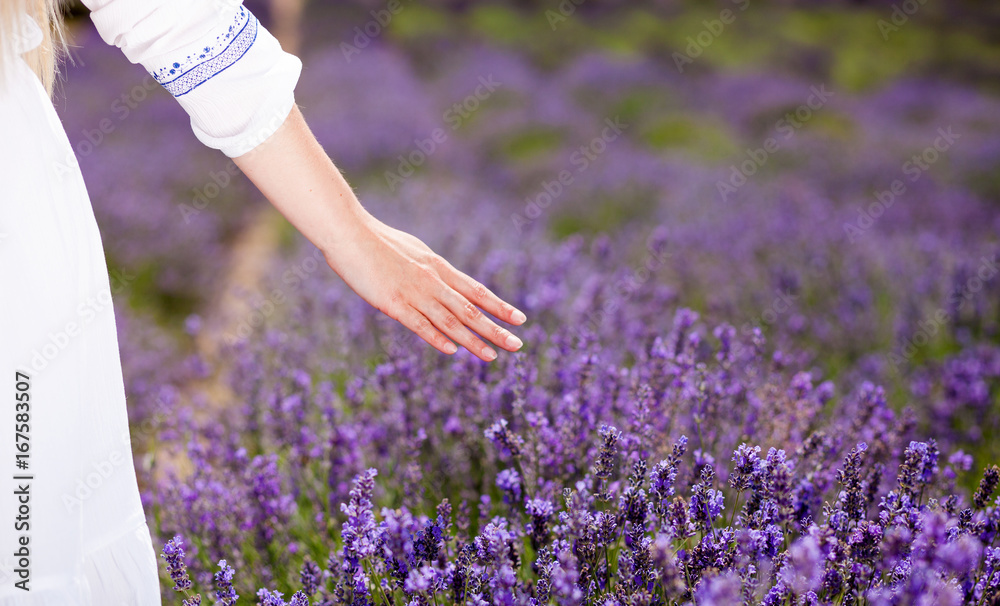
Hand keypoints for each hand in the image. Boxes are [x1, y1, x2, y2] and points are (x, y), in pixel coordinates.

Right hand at [325, 213, 526, 360]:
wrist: (349, 232)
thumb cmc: (375, 239)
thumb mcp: (412, 251)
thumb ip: (427, 267)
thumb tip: (439, 275)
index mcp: (437, 267)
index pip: (476, 290)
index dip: (499, 306)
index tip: (520, 318)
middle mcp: (432, 281)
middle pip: (470, 309)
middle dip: (495, 329)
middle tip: (517, 344)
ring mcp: (414, 293)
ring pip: (450, 321)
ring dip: (473, 341)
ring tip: (493, 356)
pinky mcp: (393, 303)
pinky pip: (419, 324)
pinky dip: (437, 338)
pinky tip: (453, 351)